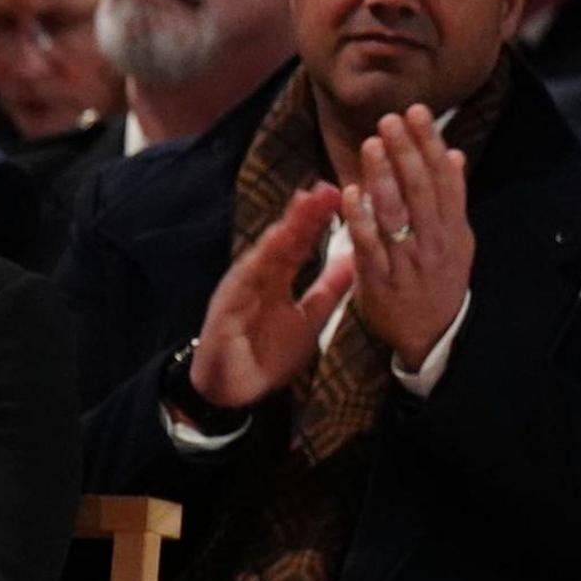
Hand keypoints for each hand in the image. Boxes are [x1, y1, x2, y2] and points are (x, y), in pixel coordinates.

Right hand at [187, 182, 357, 410]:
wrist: (235, 392)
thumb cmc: (267, 355)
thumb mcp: (310, 319)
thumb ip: (329, 289)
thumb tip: (354, 258)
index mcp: (277, 279)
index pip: (300, 243)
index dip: (318, 220)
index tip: (340, 194)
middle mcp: (258, 278)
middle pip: (283, 241)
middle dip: (303, 215)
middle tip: (326, 188)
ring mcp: (240, 290)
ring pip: (264, 254)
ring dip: (283, 229)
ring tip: (303, 206)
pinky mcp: (226, 308)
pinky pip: (244, 281)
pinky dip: (259, 261)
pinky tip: (275, 242)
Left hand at [343, 105, 475, 369]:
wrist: (431, 336)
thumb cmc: (438, 279)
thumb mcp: (456, 239)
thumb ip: (451, 199)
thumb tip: (453, 154)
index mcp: (453, 229)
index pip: (444, 178)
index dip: (431, 144)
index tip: (417, 113)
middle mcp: (434, 242)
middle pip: (421, 189)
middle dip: (406, 151)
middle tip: (390, 120)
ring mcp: (408, 261)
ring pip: (398, 212)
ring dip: (384, 176)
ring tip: (371, 144)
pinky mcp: (381, 280)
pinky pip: (371, 245)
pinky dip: (362, 218)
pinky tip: (352, 193)